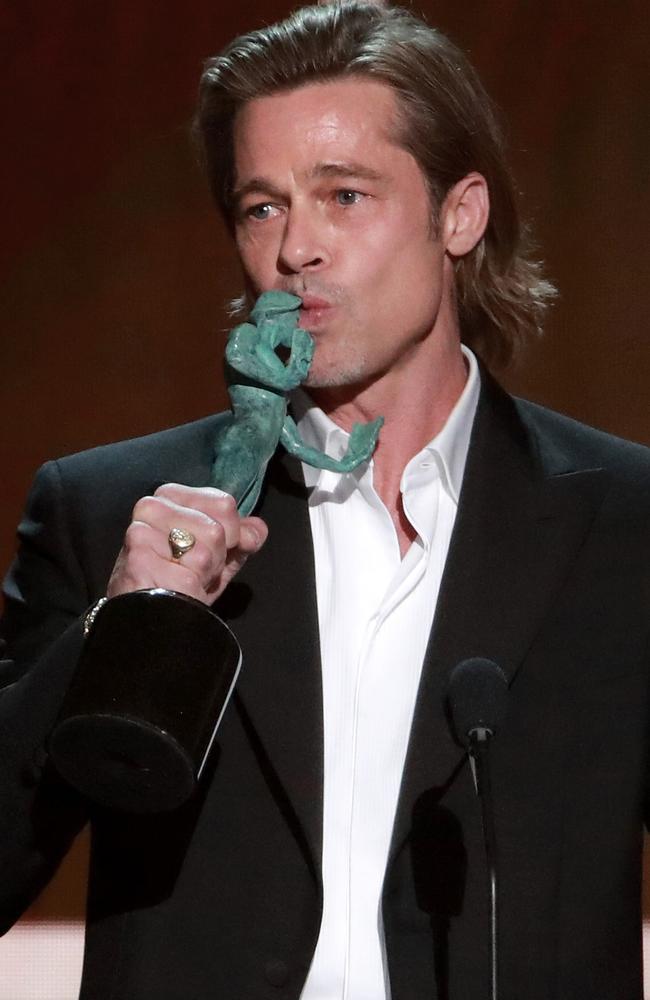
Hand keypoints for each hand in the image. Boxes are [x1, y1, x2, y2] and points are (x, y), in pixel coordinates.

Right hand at [106, 484, 267, 604]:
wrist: (154, 622)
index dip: (231, 533)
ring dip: (209, 566)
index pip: (224, 502)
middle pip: (221, 518)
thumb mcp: (219, 557)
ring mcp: (143, 527)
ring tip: (186, 576)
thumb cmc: (182, 585)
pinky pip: (198, 559)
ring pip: (213, 534)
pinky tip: (175, 586)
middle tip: (196, 569)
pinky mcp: (141, 551)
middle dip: (220, 551)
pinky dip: (196, 579)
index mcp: (170, 497)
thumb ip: (242, 536)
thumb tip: (257, 529)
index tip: (211, 552)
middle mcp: (152, 505)